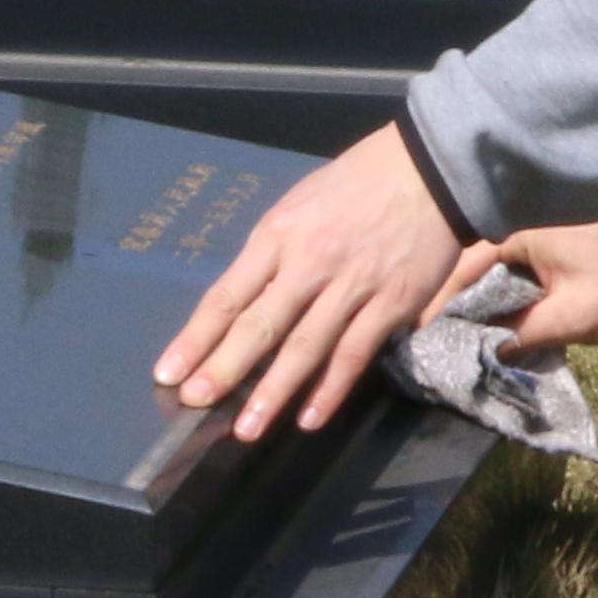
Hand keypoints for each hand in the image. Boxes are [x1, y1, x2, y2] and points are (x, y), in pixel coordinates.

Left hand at [152, 125, 465, 441]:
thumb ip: (272, 253)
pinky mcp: (391, 303)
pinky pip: (354, 353)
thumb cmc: (356, 184)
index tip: (168, 372)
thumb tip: (241, 302)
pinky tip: (309, 418)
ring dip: (273, 392)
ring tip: (247, 429)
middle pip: (259, 325)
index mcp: (278, 235)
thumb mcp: (298, 204)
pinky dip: (330, 389)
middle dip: (223, 369)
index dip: (195, 338)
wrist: (430, 167)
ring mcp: (352, 285)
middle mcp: (309, 262)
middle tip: (194, 403)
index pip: (227, 296)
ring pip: (305, 347)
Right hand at [437, 220, 597, 354]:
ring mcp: (530, 233)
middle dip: (447, 302)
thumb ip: (527, 333)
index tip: (414, 333)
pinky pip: (506, 269)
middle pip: (465, 266)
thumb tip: (489, 352)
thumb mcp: (577, 315)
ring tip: (450, 334)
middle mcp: (516, 227)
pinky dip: (494, 293)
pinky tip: (488, 320)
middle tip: (428, 340)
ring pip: (485, 269)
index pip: (459, 268)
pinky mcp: (545, 245)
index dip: (435, 303)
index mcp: (517, 234)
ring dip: (471, 299)